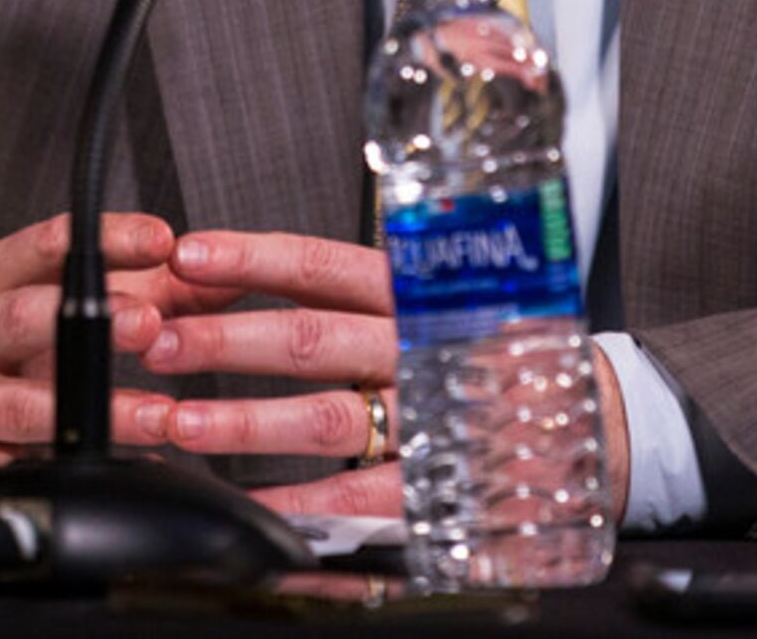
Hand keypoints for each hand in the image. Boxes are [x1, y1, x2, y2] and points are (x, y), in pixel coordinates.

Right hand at [0, 210, 175, 489]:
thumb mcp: (20, 309)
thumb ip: (113, 291)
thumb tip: (205, 277)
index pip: (45, 246)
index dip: (105, 239)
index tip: (161, 241)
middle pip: (22, 319)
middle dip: (93, 322)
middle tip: (151, 324)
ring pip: (25, 409)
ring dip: (101, 414)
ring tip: (159, 415)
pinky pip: (13, 473)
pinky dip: (69, 474)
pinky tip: (115, 474)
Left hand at [127, 230, 632, 523]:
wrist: (600, 420)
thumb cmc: (501, 349)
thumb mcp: (439, 300)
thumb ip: (354, 294)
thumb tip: (245, 280)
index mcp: (418, 293)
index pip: (324, 265)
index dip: (252, 258)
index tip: (188, 253)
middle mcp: (422, 347)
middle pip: (310, 337)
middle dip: (224, 340)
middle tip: (156, 339)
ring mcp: (433, 417)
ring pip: (325, 417)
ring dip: (244, 422)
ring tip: (178, 422)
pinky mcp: (443, 486)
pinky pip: (360, 497)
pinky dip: (300, 502)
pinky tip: (247, 503)